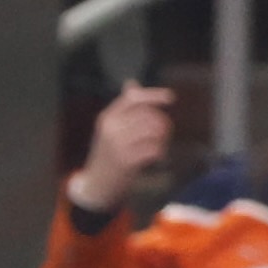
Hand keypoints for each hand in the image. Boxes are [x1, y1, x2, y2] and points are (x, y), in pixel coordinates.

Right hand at [67, 81, 175, 212]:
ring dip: (163, 138)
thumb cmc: (107, 154)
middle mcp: (111, 128)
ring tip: (161, 145)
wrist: (97, 185)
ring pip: (154, 131)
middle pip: (148, 115)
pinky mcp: (127, 161)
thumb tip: (131, 83)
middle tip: (163, 135)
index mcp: (107, 117)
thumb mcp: (110, 128)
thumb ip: (123, 108)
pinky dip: (161, 152)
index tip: (171, 97)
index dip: (153, 95)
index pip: (133, 98)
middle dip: (162, 123)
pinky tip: (157, 157)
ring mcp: (118, 144)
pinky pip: (154, 149)